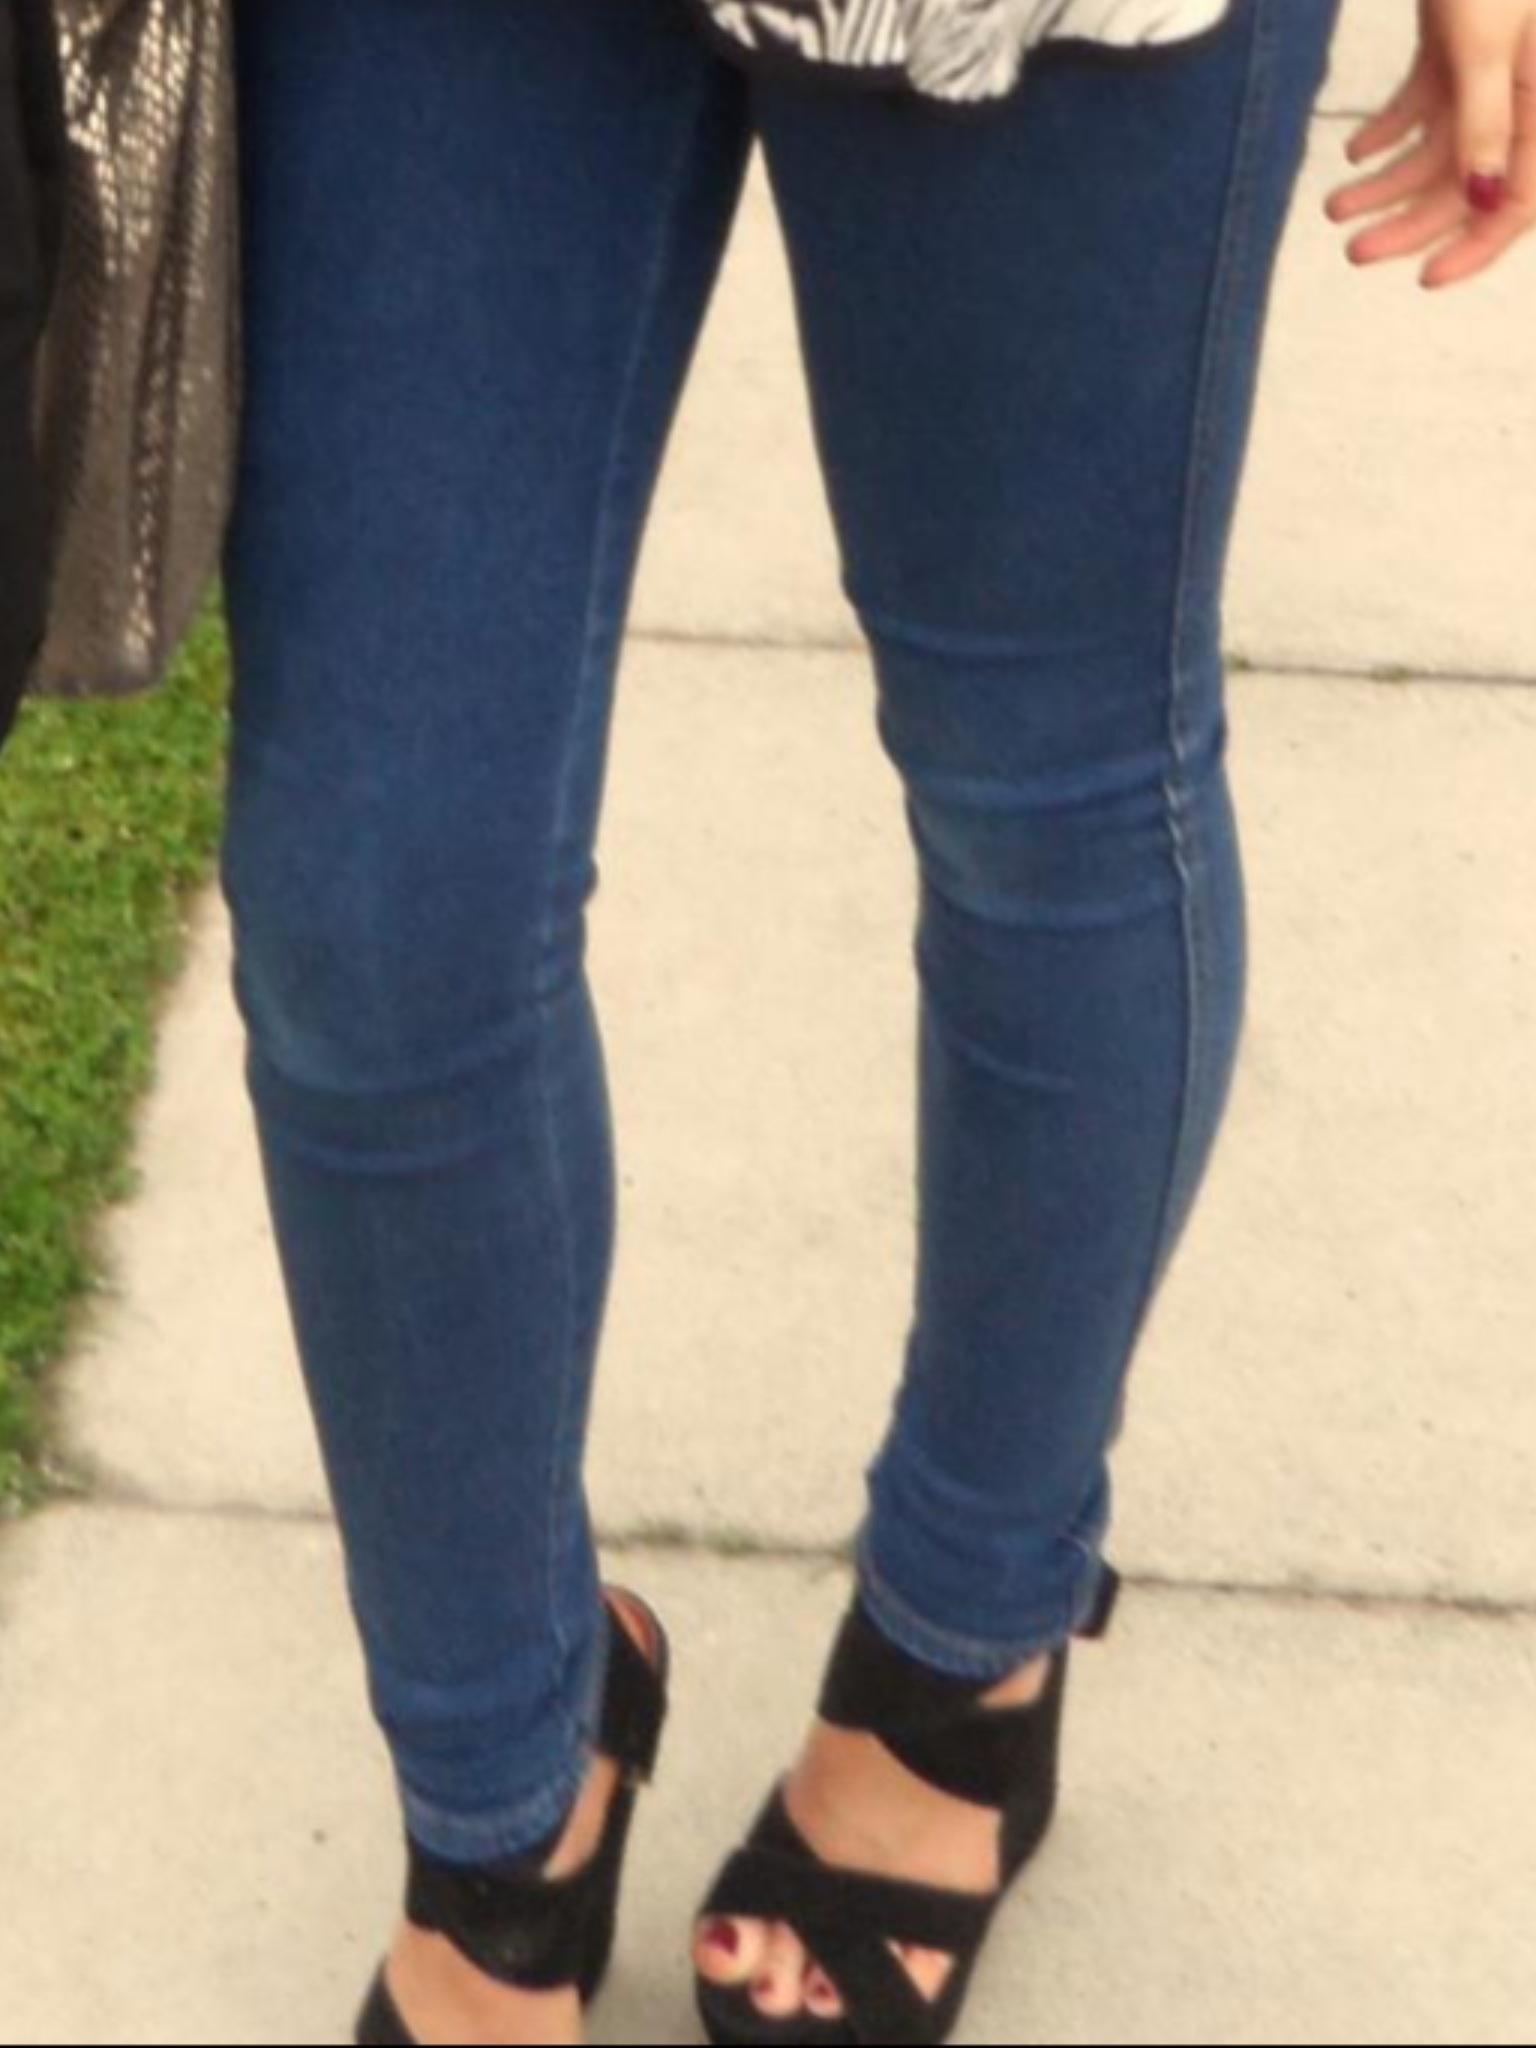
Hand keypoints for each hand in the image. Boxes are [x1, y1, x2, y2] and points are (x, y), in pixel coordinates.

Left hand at [1325, 0, 1535, 286]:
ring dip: (1386, 182)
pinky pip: (1425, 105)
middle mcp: (1524, 90)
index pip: (1520, 196)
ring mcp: (1491, 67)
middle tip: (1352, 248)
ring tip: (1335, 206)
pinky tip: (1354, 153)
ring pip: (1440, 149)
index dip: (1476, 243)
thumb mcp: (1485, 42)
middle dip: (1409, 220)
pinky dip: (1387, 130)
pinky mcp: (1458, 44)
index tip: (1425, 278)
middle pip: (1469, 181)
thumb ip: (1485, 119)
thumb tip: (1485, 197)